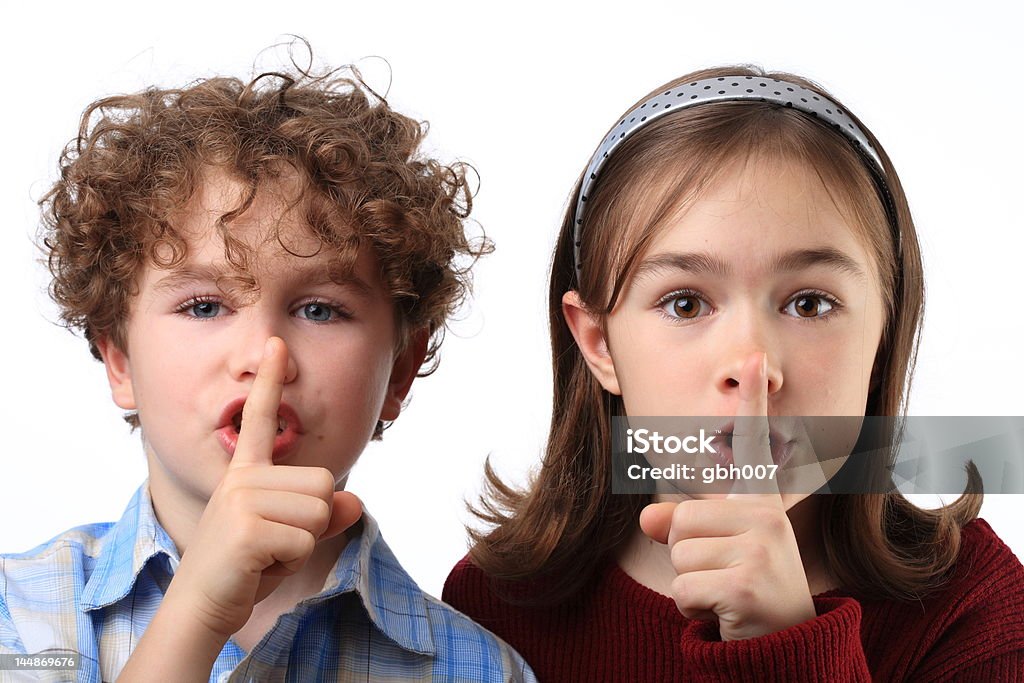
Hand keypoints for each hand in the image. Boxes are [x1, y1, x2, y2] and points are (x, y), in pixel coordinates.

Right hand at [166, 336, 362, 638]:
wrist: (203, 607)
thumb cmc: (248, 568)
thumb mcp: (292, 536)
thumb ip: (324, 516)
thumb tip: (355, 502)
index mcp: (247, 472)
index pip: (261, 418)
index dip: (270, 379)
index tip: (277, 343)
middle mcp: (242, 477)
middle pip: (324, 484)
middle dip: (313, 521)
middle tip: (274, 541)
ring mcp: (240, 500)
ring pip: (319, 511)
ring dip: (302, 543)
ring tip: (266, 553)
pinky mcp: (244, 528)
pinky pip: (304, 539)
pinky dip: (291, 560)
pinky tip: (259, 566)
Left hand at [639, 352, 815, 640]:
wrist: (785, 648)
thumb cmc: (744, 589)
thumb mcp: (711, 550)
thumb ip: (680, 525)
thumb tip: (651, 518)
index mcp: (759, 502)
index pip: (755, 446)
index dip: (751, 399)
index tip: (754, 357)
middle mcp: (766, 517)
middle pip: (680, 518)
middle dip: (687, 555)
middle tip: (723, 576)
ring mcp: (761, 549)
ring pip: (677, 552)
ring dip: (689, 584)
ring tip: (725, 594)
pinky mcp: (745, 585)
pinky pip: (682, 587)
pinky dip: (691, 608)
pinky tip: (724, 614)